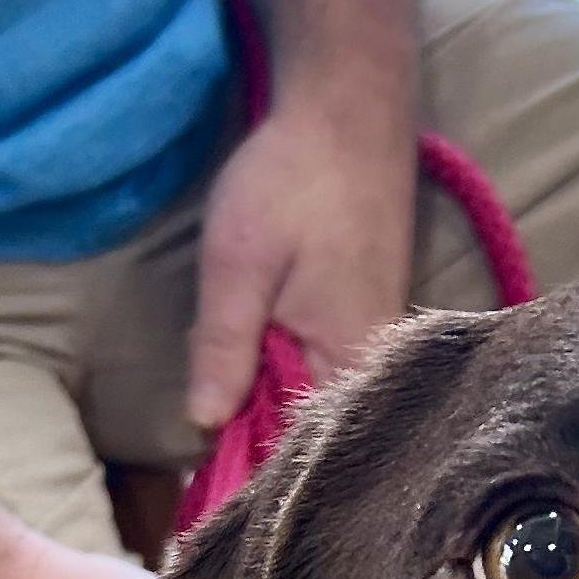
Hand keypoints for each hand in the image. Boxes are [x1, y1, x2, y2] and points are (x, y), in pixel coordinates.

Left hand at [185, 61, 418, 427]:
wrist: (350, 108)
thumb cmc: (293, 181)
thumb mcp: (237, 265)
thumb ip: (222, 348)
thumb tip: (204, 425)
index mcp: (350, 362)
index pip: (300, 443)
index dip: (251, 459)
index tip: (206, 470)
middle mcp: (375, 363)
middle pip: (312, 423)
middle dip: (259, 425)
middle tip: (206, 419)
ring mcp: (375, 338)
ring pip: (315, 391)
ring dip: (270, 391)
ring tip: (229, 386)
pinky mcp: (367, 313)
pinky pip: (324, 361)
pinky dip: (287, 362)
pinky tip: (259, 345)